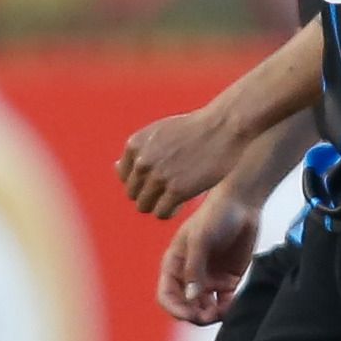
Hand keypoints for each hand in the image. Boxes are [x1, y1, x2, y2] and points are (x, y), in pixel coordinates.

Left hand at [118, 106, 244, 217]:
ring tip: (175, 199)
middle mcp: (142, 162)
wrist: (224, 127)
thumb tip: (115, 169)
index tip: (159, 180)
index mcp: (134, 145)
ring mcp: (159, 177)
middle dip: (150, 194)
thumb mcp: (159, 132)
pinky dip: (170, 212)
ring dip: (158, 205)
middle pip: (133, 194)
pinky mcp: (177, 191)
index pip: (125, 178)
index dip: (142, 181)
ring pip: (144, 206)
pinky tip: (182, 204)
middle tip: (169, 191)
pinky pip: (162, 213)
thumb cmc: (195, 129)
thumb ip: (139, 150)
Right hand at [156, 187, 262, 325]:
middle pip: (186, 306)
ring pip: (206, 308)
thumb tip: (192, 297)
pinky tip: (233, 304)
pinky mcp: (229, 279)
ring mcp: (209, 279)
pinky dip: (228, 308)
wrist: (242, 204)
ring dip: (212, 315)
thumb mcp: (201, 239)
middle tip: (210, 316)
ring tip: (224, 310)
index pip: (167, 296)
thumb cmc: (215, 215)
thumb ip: (195, 268)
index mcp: (175, 265)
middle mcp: (190, 275)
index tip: (189, 314)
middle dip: (195, 315)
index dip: (175, 309)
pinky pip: (225, 302)